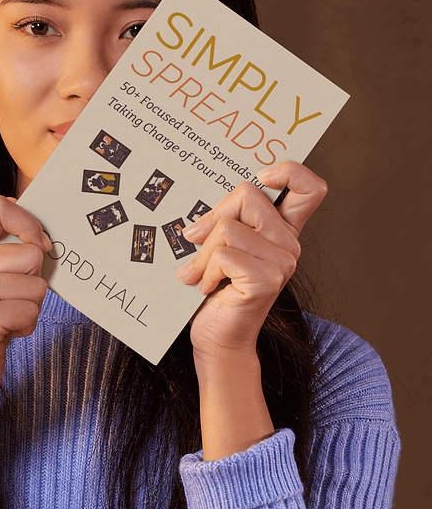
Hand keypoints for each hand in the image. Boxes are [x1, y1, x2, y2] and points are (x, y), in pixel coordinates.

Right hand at [0, 196, 50, 455]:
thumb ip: (4, 251)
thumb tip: (44, 237)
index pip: (1, 207)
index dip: (30, 224)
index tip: (40, 245)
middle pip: (32, 252)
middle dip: (34, 280)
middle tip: (10, 299)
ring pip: (37, 285)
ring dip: (30, 307)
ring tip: (3, 317)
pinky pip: (31, 312)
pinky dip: (25, 327)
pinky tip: (3, 333)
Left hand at [177, 161, 326, 361]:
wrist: (217, 337)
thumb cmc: (216, 291)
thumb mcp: (221, 246)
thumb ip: (225, 221)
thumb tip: (200, 220)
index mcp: (283, 230)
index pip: (310, 188)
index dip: (290, 171)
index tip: (263, 176)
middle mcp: (289, 244)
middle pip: (249, 195)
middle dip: (214, 216)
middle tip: (197, 240)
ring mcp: (282, 263)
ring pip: (228, 228)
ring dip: (203, 253)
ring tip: (200, 274)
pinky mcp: (266, 280)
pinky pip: (224, 254)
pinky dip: (205, 269)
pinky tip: (207, 287)